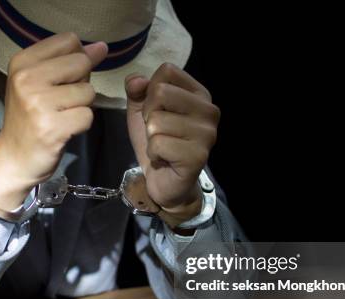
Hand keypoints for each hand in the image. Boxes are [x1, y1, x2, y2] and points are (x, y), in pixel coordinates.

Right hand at [0, 33, 107, 210]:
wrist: (14, 158)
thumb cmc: (31, 117)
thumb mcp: (41, 82)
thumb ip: (70, 61)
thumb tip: (102, 47)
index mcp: (23, 62)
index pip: (69, 40)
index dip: (76, 60)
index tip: (61, 80)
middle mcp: (27, 79)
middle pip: (81, 63)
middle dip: (81, 83)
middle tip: (61, 102)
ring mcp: (38, 104)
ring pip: (88, 92)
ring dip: (82, 106)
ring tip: (61, 116)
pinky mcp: (52, 128)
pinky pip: (87, 116)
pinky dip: (81, 124)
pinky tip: (64, 130)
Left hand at [125, 63, 219, 226]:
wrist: (166, 181)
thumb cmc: (158, 142)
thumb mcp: (142, 111)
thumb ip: (137, 91)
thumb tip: (135, 80)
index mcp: (199, 94)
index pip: (167, 71)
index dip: (151, 91)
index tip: (158, 111)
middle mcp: (209, 110)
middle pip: (160, 92)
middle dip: (149, 114)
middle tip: (158, 132)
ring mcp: (206, 134)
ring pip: (156, 120)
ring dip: (151, 137)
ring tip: (162, 146)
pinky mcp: (197, 156)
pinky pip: (158, 144)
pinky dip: (153, 153)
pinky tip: (164, 159)